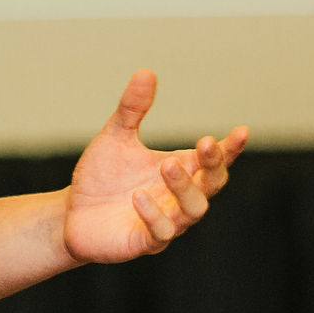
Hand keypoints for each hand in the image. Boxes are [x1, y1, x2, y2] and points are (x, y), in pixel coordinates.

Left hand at [61, 69, 246, 264]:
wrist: (71, 212)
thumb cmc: (101, 177)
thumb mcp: (115, 137)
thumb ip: (132, 109)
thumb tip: (147, 71)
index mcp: (180, 169)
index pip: (215, 160)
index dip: (231, 148)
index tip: (242, 131)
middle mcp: (179, 196)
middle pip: (212, 184)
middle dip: (213, 165)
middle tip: (205, 144)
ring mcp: (166, 220)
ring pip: (192, 210)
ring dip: (184, 188)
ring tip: (166, 164)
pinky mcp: (145, 241)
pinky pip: (161, 233)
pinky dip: (154, 215)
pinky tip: (138, 196)